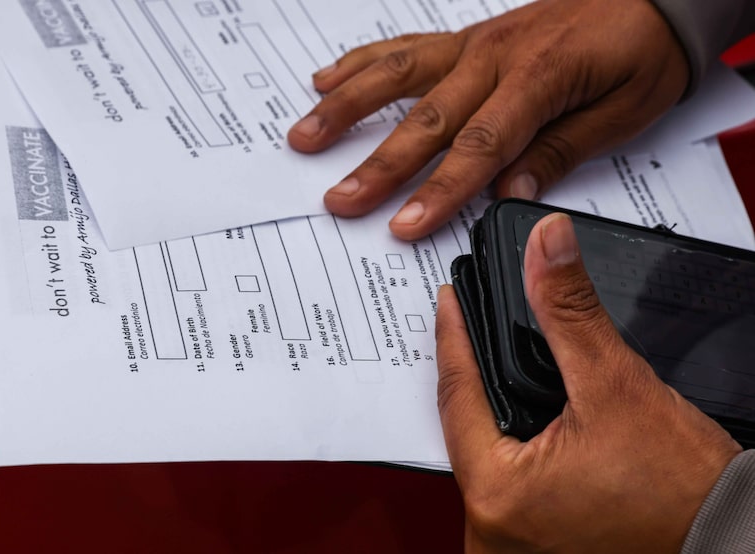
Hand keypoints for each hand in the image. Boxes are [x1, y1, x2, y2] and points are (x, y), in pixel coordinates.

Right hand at [288, 0, 688, 239]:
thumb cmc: (642, 50)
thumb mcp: (623, 112)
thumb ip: (559, 151)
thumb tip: (509, 194)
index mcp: (538, 78)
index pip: (479, 146)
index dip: (439, 191)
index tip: (404, 226)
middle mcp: (495, 56)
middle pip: (426, 119)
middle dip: (379, 165)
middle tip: (339, 199)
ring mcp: (473, 44)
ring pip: (397, 76)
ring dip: (347, 108)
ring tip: (305, 137)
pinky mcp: (465, 38)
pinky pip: (405, 48)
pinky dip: (362, 63)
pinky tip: (326, 78)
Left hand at [435, 213, 740, 551]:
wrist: (727, 537)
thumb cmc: (683, 492)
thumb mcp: (615, 385)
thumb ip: (571, 310)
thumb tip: (546, 244)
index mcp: (496, 495)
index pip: (456, 393)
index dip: (452, 336)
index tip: (449, 299)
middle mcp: (490, 528)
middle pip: (463, 423)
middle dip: (466, 368)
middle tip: (462, 319)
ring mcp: (508, 538)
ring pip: (481, 448)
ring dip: (487, 402)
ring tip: (484, 353)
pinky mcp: (530, 537)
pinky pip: (502, 472)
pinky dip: (506, 434)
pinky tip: (513, 402)